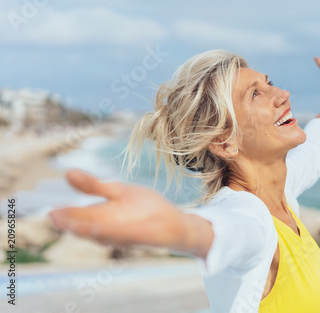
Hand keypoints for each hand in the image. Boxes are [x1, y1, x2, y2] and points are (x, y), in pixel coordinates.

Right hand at [49, 169, 186, 247]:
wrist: (175, 222)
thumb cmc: (145, 208)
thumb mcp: (118, 191)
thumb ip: (94, 186)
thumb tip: (67, 173)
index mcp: (103, 217)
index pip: (80, 216)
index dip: (67, 216)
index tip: (52, 212)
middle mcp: (111, 229)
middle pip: (88, 227)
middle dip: (74, 224)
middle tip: (57, 219)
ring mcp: (126, 235)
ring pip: (104, 235)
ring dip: (89, 231)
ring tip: (73, 225)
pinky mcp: (143, 237)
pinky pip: (126, 236)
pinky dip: (114, 234)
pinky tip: (101, 230)